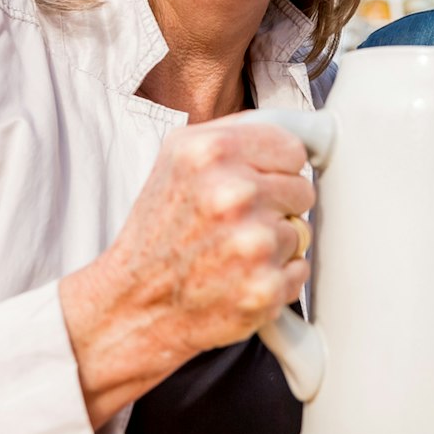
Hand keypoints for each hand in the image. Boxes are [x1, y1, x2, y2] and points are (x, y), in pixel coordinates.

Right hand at [60, 117, 314, 427]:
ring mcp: (253, 244)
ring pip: (300, 231)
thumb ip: (235, 133)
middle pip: (302, 190)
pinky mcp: (265, 288)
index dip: (273, 169)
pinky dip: (275, 278)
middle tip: (233, 224)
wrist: (131, 307)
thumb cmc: (156, 233)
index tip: (250, 185)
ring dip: (273, 245)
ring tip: (229, 253)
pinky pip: (299, 270)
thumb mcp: (177, 158)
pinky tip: (237, 279)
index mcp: (212, 152)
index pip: (292, 149)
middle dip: (275, 207)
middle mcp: (234, 194)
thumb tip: (300, 127)